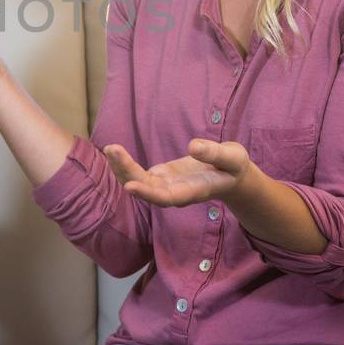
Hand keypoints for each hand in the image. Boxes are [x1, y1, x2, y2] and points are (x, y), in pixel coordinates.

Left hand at [103, 138, 251, 207]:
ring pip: (138, 182)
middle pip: (146, 189)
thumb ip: (216, 154)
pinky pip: (138, 174)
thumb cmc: (234, 167)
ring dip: (121, 168)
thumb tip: (193, 146)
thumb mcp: (234, 158)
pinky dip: (125, 165)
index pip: (167, 197)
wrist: (230, 175)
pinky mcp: (160, 177)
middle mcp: (175, 192)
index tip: (129, 186)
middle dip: (127, 172)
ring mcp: (165, 186)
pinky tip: (112, 152)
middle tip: (112, 150)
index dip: (147, 193)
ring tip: (109, 149)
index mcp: (193, 191)